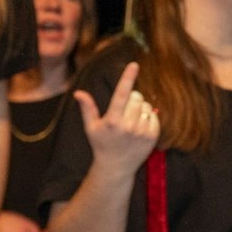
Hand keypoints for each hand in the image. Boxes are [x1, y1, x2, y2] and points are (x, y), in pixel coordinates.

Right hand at [74, 63, 159, 178]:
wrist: (116, 167)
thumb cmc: (101, 144)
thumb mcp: (91, 127)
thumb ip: (87, 108)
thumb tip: (78, 92)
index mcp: (112, 121)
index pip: (121, 94)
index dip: (127, 78)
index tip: (134, 64)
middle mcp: (128, 126)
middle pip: (136, 96)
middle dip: (131, 98)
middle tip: (123, 111)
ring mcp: (142, 131)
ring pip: (146, 105)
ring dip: (139, 109)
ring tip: (130, 122)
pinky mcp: (153, 136)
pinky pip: (154, 115)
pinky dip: (147, 118)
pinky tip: (138, 128)